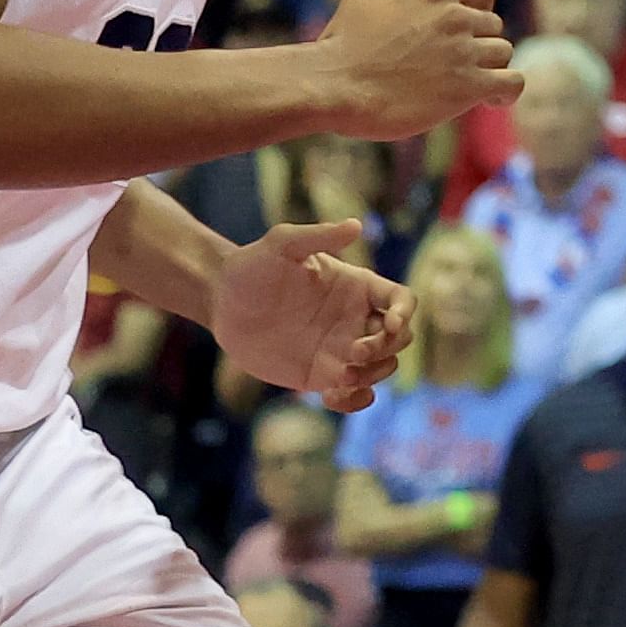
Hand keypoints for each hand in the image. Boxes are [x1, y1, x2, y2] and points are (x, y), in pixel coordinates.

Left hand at [213, 217, 417, 410]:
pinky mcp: (319, 375)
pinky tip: (333, 398)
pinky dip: (355, 401)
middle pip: (400, 339)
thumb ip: (317, 236)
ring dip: (372, 375)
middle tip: (353, 352)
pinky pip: (353, 393)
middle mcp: (355, 319)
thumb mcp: (282, 245)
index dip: (405, 313)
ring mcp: (340, 349)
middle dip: (386, 349)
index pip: (402, 300)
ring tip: (339, 377)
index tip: (389, 323)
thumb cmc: (252, 266)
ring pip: (382, 368)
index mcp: (358, 287)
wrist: (221, 302)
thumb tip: (356, 225)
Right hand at [306, 0, 513, 139]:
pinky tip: (493, 99)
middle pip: (493, 25)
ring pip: (502, 52)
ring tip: (459, 82)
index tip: (462, 26)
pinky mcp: (467, 86)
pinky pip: (511, 83)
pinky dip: (507, 92)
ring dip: (486, 66)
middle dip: (476, 41)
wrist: (332, 85)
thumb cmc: (344, 41)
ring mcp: (464, 51)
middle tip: (446, 62)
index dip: (478, 7)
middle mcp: (457, 15)